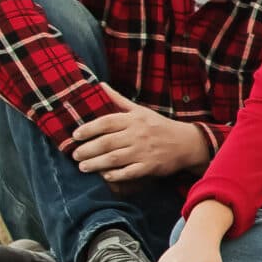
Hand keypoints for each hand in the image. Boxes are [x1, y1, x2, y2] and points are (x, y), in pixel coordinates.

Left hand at [68, 96, 207, 183]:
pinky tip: (105, 176)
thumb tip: (100, 85)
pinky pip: (129, 172)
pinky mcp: (150, 166)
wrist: (187, 143)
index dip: (88, 129)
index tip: (75, 136)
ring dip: (96, 164)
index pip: (106, 122)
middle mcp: (138, 134)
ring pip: (114, 158)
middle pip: (106, 142)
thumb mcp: (140, 110)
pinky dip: (116, 175)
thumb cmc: (159, 126)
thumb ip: (118, 100)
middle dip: (87, 150)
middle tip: (75, 155)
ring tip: (83, 167)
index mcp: (134, 119)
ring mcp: (144, 151)